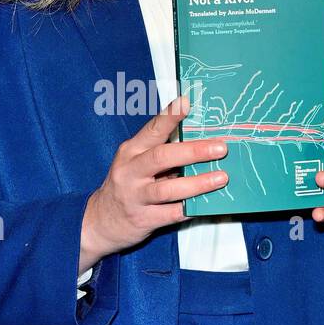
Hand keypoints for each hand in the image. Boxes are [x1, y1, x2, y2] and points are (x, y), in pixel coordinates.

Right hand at [79, 95, 228, 270]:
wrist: (101, 221)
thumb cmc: (128, 185)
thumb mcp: (136, 162)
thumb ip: (159, 150)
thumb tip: (199, 139)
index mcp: (131, 151)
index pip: (151, 130)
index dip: (169, 116)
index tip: (187, 103)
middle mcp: (130, 172)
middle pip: (161, 157)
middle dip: (193, 151)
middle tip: (220, 148)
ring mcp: (135, 197)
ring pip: (167, 189)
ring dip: (197, 183)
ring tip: (221, 177)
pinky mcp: (143, 219)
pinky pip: (171, 214)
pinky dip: (191, 209)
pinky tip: (208, 204)